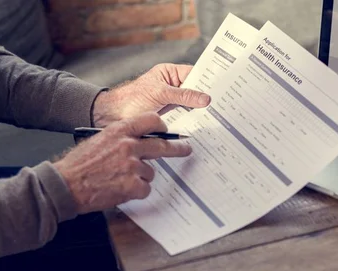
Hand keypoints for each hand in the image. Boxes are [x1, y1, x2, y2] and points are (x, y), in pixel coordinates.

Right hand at [54, 112, 191, 213]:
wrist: (66, 184)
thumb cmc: (78, 165)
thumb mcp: (99, 140)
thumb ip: (120, 139)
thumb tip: (137, 142)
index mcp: (119, 131)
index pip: (150, 121)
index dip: (161, 127)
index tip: (166, 132)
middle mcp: (129, 145)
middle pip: (162, 146)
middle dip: (177, 149)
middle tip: (186, 149)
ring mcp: (132, 165)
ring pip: (150, 172)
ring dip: (140, 178)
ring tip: (120, 180)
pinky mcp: (133, 185)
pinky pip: (145, 189)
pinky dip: (136, 192)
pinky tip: (120, 190)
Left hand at [92, 64, 211, 125]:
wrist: (113, 118)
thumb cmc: (131, 99)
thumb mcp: (160, 93)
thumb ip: (183, 95)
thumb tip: (205, 98)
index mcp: (170, 74)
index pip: (194, 74)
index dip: (208, 80)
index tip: (222, 87)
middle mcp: (172, 88)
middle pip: (195, 92)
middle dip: (206, 99)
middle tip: (223, 105)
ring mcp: (171, 104)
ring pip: (191, 108)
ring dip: (200, 114)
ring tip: (217, 117)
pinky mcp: (169, 119)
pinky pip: (184, 120)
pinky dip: (192, 124)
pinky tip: (202, 128)